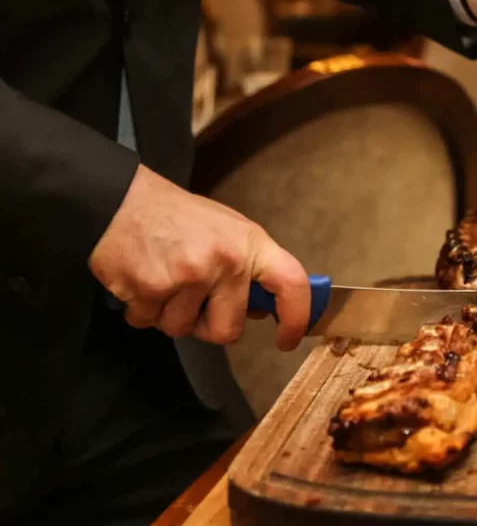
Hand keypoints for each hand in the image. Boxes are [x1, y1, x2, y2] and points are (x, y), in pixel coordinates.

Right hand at [88, 165, 309, 349]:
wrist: (119, 200)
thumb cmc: (176, 217)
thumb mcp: (227, 229)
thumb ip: (248, 267)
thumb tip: (263, 311)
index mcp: (250, 243)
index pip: (292, 284)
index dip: (296, 317)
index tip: (287, 339)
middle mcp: (225, 260)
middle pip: (227, 330)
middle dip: (207, 325)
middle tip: (191, 300)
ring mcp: (189, 276)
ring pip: (182, 329)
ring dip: (169, 315)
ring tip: (162, 279)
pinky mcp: (152, 288)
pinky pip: (149, 323)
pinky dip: (141, 310)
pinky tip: (140, 280)